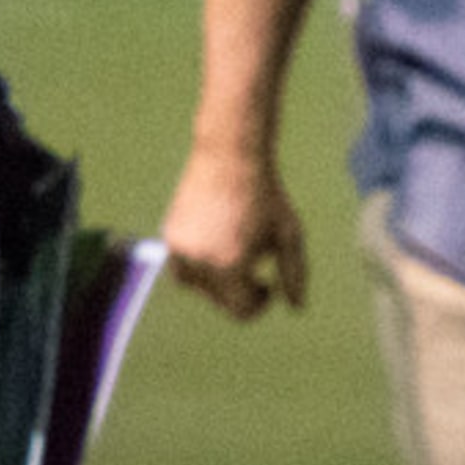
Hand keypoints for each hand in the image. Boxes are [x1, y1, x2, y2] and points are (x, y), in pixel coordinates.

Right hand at [162, 145, 306, 319]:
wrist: (231, 154)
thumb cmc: (266, 196)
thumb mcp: (289, 234)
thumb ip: (295, 273)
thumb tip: (296, 307)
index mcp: (230, 265)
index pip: (242, 311)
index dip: (259, 303)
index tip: (269, 283)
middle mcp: (200, 262)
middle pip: (220, 301)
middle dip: (240, 289)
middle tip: (256, 262)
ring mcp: (180, 249)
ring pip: (198, 287)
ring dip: (217, 279)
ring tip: (236, 248)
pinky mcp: (169, 236)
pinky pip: (182, 268)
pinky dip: (199, 263)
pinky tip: (218, 238)